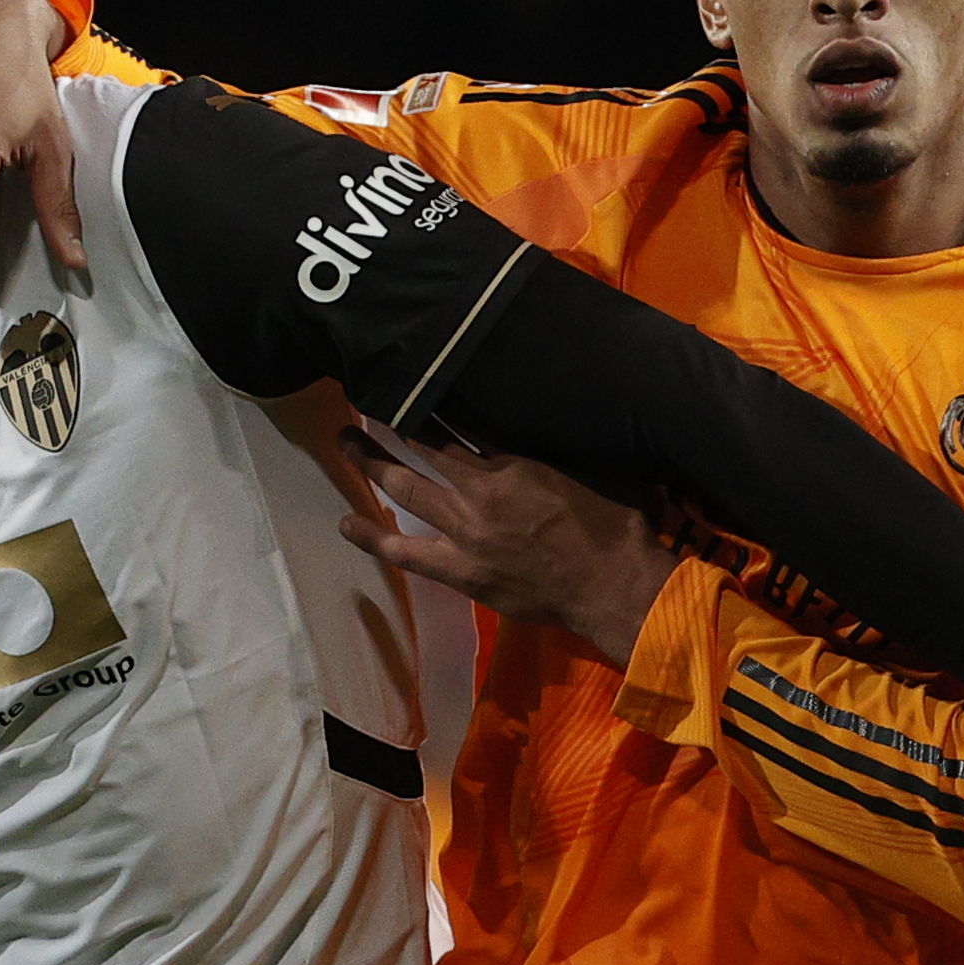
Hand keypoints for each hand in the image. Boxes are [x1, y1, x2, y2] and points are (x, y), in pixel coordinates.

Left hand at [336, 431, 676, 665]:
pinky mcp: (460, 569)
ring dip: (370, 461)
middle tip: (364, 398)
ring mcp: (466, 530)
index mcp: (515, 458)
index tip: (410, 376)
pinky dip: (371, 536)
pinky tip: (344, 522)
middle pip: (422, 444)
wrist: (614, 587)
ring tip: (345, 440)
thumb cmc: (619, 524)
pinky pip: (404, 551)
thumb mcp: (599, 463)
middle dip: (389, 419)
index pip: (460, 418)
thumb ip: (567, 439)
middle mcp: (482, 488)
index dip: (431, 397)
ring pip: (404, 487)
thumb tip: (564, 403)